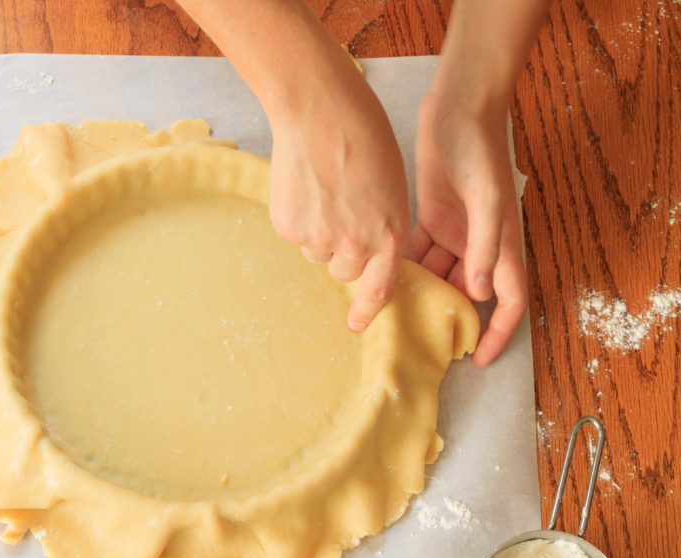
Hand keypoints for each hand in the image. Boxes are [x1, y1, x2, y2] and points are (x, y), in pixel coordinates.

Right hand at [267, 76, 408, 331]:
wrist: (320, 111)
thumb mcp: (392, 185)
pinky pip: (292, 233)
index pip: (379, 286)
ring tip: (322, 189)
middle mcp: (355, 245)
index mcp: (389, 233)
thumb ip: (382, 224)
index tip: (356, 324)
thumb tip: (365, 247)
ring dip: (318, 231)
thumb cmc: (363, 135)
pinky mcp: (288, 227)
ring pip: (315, 251)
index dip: (367, 310)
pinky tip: (302, 184)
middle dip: (341, 252)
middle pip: (343, 271)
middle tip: (339, 214)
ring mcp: (319, 238)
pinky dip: (296, 215)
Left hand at [407, 90, 527, 366]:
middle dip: (449, 318)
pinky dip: (406, 268)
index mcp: (503, 244)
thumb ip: (484, 244)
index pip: (509, 301)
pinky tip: (381, 281)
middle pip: (469, 294)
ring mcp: (455, 232)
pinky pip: (420, 253)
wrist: (458, 107)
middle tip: (418, 342)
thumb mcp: (485, 196)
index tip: (477, 360)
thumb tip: (479, 291)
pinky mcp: (431, 217)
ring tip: (393, 317)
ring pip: (440, 276)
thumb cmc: (479, 148)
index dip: (498, 333)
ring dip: (422, 295)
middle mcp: (481, 244)